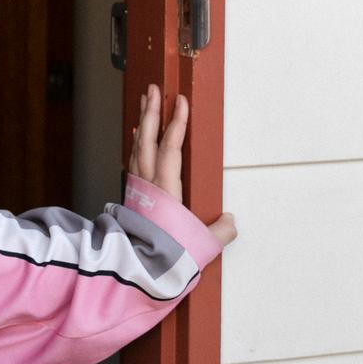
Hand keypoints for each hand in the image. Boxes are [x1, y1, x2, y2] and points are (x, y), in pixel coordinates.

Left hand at [128, 83, 237, 247]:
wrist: (135, 275)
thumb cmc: (166, 258)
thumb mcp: (201, 245)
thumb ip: (219, 231)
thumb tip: (230, 222)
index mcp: (165, 190)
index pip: (170, 148)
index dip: (176, 123)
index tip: (180, 101)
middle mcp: (147, 185)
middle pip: (147, 140)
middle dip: (151, 112)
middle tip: (152, 89)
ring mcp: (137, 190)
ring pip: (138, 149)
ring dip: (142, 124)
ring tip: (144, 104)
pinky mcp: (132, 198)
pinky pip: (133, 162)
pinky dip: (136, 145)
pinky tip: (137, 139)